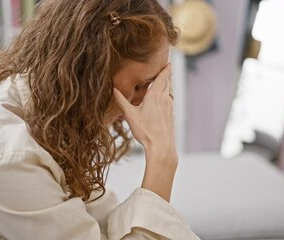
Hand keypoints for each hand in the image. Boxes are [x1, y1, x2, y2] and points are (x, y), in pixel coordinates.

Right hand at [113, 64, 176, 201]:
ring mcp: (170, 108)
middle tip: (165, 67)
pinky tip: (159, 102)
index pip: (163, 76)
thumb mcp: (130, 115)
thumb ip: (121, 101)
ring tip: (160, 83)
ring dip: (165, 86)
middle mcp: (165, 99)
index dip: (165, 68)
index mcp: (156, 95)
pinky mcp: (171, 116)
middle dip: (165, 75)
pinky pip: (168, 101)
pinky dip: (164, 97)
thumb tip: (111, 89)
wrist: (162, 147)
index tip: (168, 61)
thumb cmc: (146, 131)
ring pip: (168, 92)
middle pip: (167, 82)